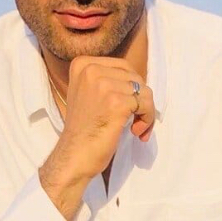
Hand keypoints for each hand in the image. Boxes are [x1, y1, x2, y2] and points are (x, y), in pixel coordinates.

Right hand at [48, 55, 156, 181]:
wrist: (74, 156)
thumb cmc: (85, 129)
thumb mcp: (89, 93)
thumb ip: (109, 80)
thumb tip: (140, 81)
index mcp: (83, 65)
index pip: (124, 67)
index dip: (132, 87)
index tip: (128, 105)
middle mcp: (91, 70)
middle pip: (136, 78)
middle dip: (141, 100)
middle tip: (136, 120)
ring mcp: (104, 85)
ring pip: (144, 91)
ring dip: (146, 112)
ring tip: (137, 128)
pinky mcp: (116, 102)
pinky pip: (146, 104)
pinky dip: (147, 119)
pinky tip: (137, 132)